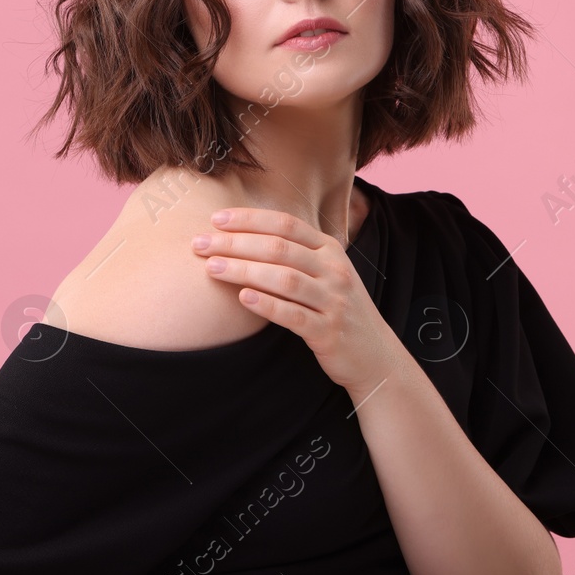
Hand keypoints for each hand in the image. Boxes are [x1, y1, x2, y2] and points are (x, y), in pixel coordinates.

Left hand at [191, 207, 403, 400]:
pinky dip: (266, 304)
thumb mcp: (325, 273)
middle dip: (235, 243)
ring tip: (212, 269)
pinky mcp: (328, 331)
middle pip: (279, 248)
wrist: (374, 355)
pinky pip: (293, 315)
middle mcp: (334, 270)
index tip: (216, 219)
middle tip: (201, 244)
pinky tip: (242, 298)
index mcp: (330, 249)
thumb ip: (295, 254)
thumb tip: (243, 236)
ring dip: (244, 271)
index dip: (249, 219)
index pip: (286, 224)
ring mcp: (333, 301)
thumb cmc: (337, 309)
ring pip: (284, 278)